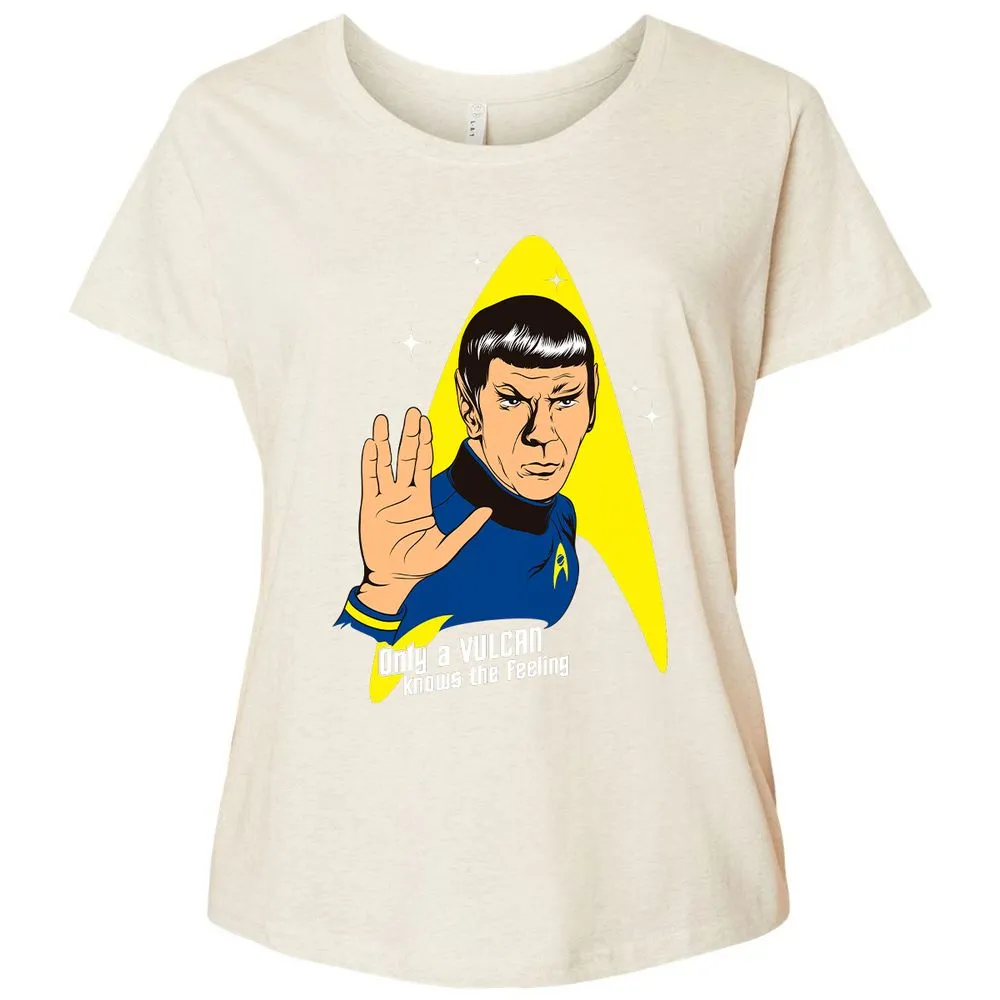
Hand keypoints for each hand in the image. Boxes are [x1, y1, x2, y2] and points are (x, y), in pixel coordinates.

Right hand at [356, 407, 491, 613]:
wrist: (393, 581)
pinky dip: (370, 462)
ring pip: (385, 464)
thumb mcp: (448, 548)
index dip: (426, 444)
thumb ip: (467, 529)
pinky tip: (371, 444)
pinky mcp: (369, 508)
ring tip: (383, 420)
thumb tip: (488, 510)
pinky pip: (369, 480)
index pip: (424, 465)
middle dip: (410, 435)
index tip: (427, 422)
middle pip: (407, 458)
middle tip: (412, 412)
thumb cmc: (420, 566)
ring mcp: (385, 500)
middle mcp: (403, 495)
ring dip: (384, 442)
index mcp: (421, 501)